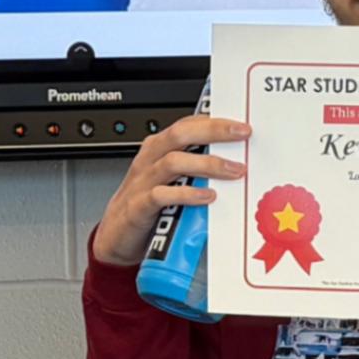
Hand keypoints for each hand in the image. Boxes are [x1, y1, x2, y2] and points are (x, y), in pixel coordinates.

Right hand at [89, 112, 247, 266]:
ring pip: (174, 162)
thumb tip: (233, 164)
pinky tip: (207, 197)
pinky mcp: (139, 206)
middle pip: (180, 134)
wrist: (116, 237)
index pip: (186, 124)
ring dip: (207, 164)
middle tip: (241, 135)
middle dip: (214, 131)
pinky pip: (162, 195)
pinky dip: (187, 194)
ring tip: (233, 171)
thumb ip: (195, 170)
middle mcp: (150, 160)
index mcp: (158, 149)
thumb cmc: (147, 206)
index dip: (214, 121)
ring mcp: (142, 182)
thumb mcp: (171, 182)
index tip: (240, 125)